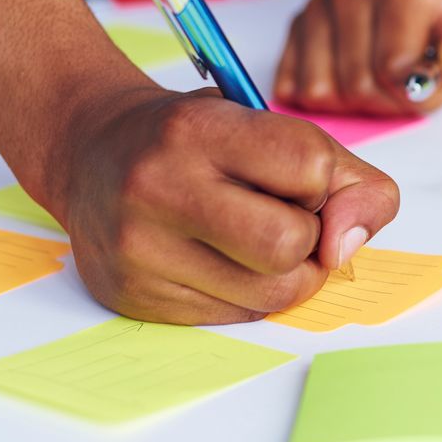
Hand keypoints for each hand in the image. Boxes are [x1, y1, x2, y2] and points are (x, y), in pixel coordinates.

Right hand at [52, 85, 398, 324]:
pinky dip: (248, 294)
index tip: (298, 179)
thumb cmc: (194, 139)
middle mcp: (158, 186)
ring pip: (272, 293)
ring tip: (253, 240)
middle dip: (308, 238)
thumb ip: (343, 175)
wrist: (91, 150)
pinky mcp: (134, 297)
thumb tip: (351, 244)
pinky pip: (237, 317)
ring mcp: (139, 248)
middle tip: (283, 218)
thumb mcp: (267, 124)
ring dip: (286, 273)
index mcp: (198, 128)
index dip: (322, 182)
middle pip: (291, 245)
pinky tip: (219, 260)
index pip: (310, 168)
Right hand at [274, 0, 441, 116]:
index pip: (394, 71)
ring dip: (356, 103)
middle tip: (413, 84)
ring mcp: (318, 6)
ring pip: (320, 91)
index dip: (421, 92)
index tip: (439, 77)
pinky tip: (352, 79)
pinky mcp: (297, 26)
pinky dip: (324, 97)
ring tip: (385, 80)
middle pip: (355, 86)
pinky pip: (293, 86)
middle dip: (389, 101)